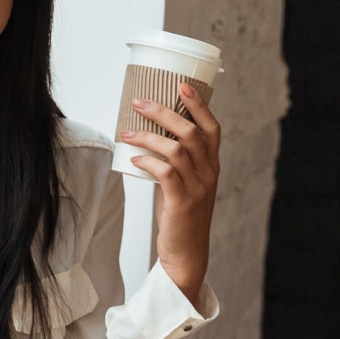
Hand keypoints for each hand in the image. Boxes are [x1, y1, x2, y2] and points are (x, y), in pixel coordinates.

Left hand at [121, 82, 221, 304]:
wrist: (186, 252)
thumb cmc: (180, 215)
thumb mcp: (183, 183)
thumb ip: (174, 162)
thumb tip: (147, 136)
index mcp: (211, 166)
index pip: (212, 129)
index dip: (198, 106)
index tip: (182, 86)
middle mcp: (209, 173)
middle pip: (191, 133)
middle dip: (164, 113)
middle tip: (139, 103)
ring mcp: (198, 188)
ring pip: (177, 150)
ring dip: (149, 137)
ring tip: (127, 132)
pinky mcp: (182, 203)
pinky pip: (166, 174)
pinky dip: (148, 162)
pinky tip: (133, 159)